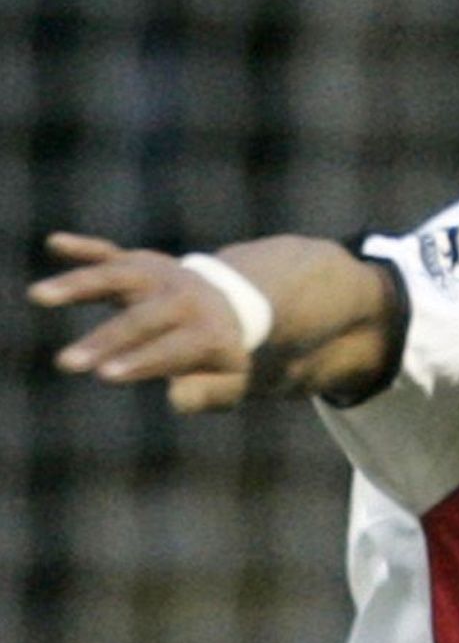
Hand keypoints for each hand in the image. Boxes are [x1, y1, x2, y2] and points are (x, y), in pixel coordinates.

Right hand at [28, 233, 254, 412]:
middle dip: (104, 341)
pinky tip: (56, 243)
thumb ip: (208, 393)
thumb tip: (178, 398)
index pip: (171, 349)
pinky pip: (108, 252)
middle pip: (140, 320)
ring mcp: (159, 276)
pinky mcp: (137, 262)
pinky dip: (84, 248)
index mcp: (208, 332)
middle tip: (68, 363)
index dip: (140, 361)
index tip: (106, 374)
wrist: (233, 302)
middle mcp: (184, 299)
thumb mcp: (229, 380)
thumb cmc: (220, 353)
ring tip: (40, 296)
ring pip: (117, 277)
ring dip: (79, 285)